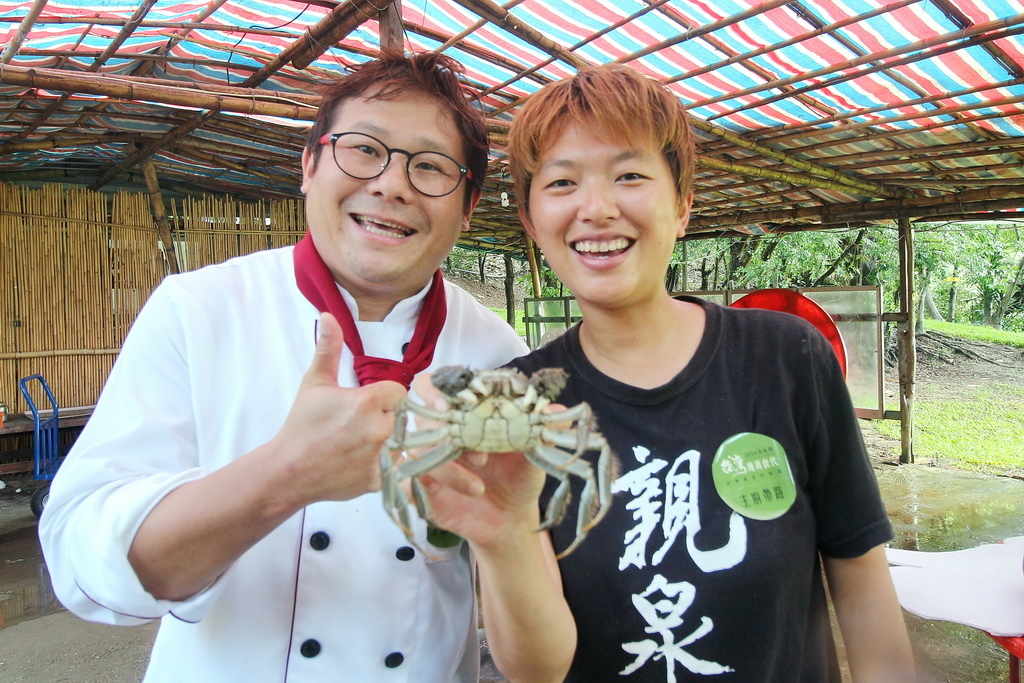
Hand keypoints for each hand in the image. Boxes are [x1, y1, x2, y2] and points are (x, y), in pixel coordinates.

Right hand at [272, 313, 406, 502]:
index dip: (383, 397)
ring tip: (361, 445)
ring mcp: (380, 456)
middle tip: (359, 426)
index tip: (366, 404)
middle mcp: (379, 428)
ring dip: (389, 442)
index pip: (397, 392)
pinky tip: (366, 462)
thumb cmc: (302, 425)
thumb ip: (328, 348)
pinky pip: (398, 467)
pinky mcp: (379, 479)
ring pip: (402, 442)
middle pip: (400, 416)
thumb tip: (329, 316)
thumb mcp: (314, 383)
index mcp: (368, 401)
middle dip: (385, 419)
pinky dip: (388, 466)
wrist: (288, 470)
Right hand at [407, 373, 551, 551]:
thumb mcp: (536, 452)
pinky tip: (473, 489)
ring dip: (450, 454)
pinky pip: (413, 476)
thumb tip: (559, 411)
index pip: (444, 385)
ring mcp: (432, 457)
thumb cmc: (518, 476)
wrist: (510, 519)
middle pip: (423, 408)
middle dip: (443, 416)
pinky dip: (443, 479)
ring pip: (420, 443)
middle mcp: (445, 431)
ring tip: (482, 467)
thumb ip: (545, 430)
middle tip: (466, 430)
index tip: (466, 394)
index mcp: (467, 413)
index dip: (446, 385)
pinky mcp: (423, 485)